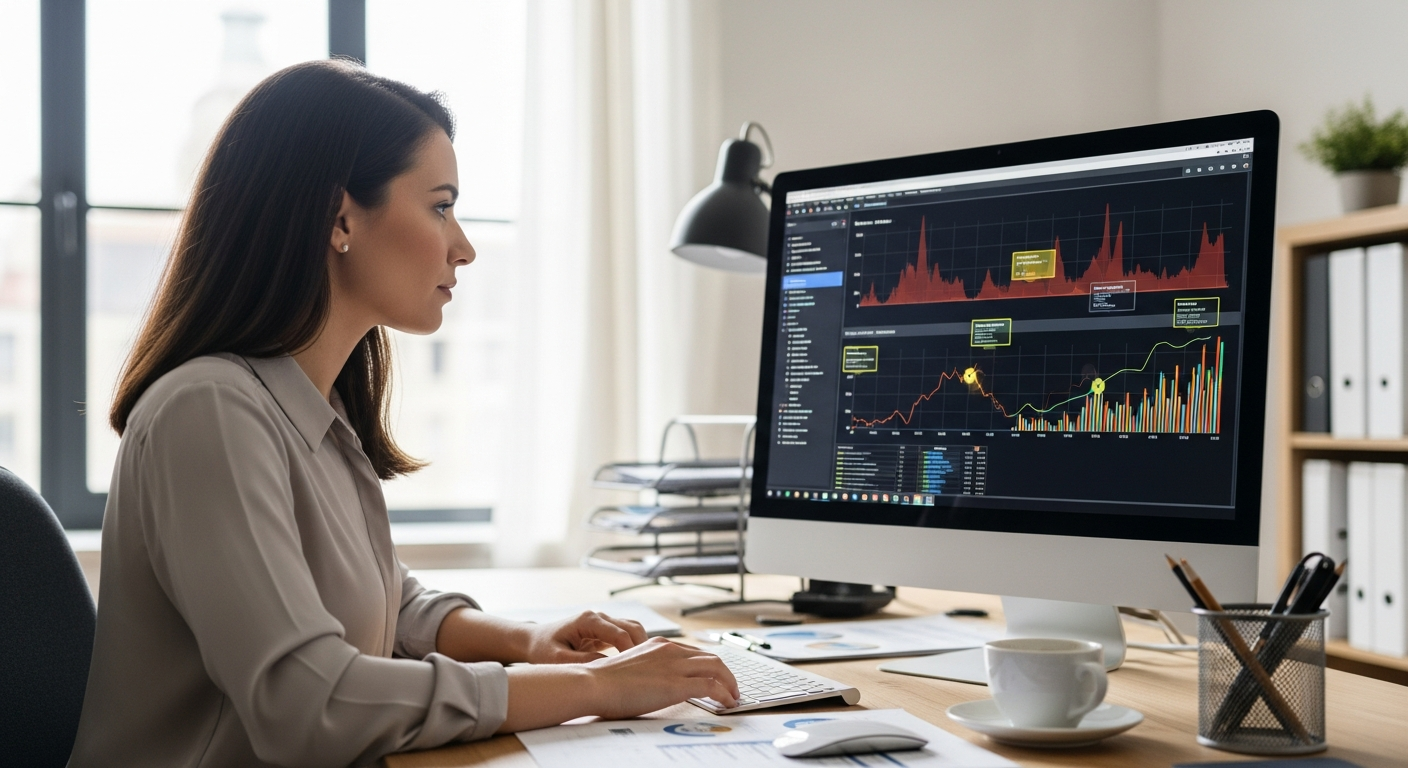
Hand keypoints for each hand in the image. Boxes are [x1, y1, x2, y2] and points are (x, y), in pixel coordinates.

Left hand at [521, 610, 648, 663]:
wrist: (534, 641)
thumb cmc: (542, 649)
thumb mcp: (557, 659)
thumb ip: (582, 662)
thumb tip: (608, 667)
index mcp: (588, 620)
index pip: (619, 634)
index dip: (631, 652)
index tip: (638, 672)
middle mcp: (599, 617)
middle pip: (632, 627)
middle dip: (643, 648)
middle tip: (648, 671)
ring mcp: (604, 622)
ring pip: (633, 629)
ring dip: (642, 646)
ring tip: (645, 669)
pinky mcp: (605, 631)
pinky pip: (627, 636)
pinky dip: (635, 648)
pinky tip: (637, 666)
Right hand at [584, 637, 740, 717]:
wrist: (594, 683)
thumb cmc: (603, 681)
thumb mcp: (630, 668)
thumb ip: (647, 670)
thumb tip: (652, 684)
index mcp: (659, 645)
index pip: (693, 652)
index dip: (708, 665)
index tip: (714, 676)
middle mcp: (670, 650)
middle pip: (711, 656)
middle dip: (725, 673)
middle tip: (730, 687)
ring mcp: (675, 666)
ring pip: (717, 667)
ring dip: (730, 682)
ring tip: (733, 697)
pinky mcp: (677, 684)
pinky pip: (712, 686)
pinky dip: (725, 694)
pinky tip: (727, 703)